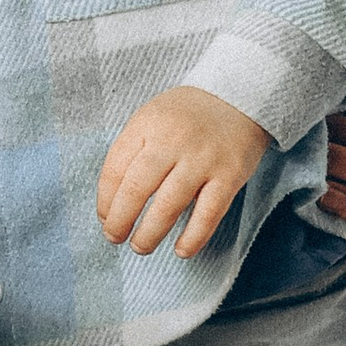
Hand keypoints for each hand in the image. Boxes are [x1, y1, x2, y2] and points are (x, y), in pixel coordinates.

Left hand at [96, 86, 268, 258]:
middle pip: (137, 189)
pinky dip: (193, 238)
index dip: (105, 201)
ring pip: (169, 206)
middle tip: (115, 238)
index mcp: (147, 125)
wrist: (240, 95)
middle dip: (120, 221)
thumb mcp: (151, 119)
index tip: (105, 217)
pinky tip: (181, 250)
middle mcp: (173, 141)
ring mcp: (202, 159)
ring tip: (140, 247)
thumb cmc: (187, 116)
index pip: (114, 170)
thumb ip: (132, 153)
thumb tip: (113, 205)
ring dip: (149, 234)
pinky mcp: (229, 176)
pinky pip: (208, 214)